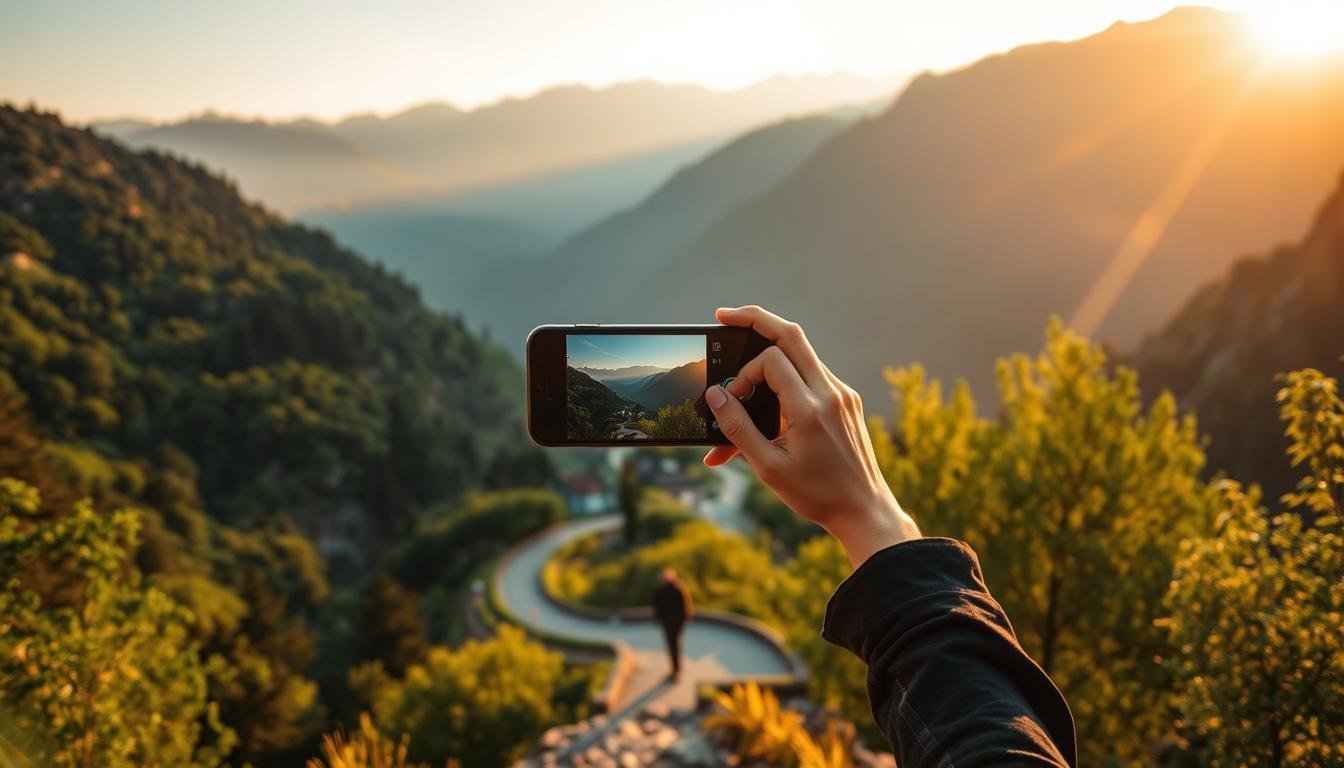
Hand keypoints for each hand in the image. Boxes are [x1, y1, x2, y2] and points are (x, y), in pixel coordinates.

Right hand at [703, 306, 920, 567]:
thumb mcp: (768, 467)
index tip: (733, 401)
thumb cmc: (816, 494)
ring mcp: (842, 393)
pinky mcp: (847, 400)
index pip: (771, 361)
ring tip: (743, 363)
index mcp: (811, 408)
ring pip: (802, 352)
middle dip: (756, 318)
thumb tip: (715, 395)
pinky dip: (786, 378)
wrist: (864, 509)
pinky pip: (812, 374)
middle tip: (725, 315)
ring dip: (770, 353)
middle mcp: (832, 392)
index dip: (743, 375)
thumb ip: (737, 428)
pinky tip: (769, 397)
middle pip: (791, 334)